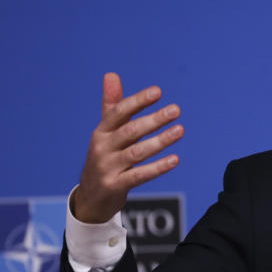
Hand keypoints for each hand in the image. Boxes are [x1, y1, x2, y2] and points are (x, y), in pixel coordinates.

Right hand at [73, 73, 183, 223]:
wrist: (91, 197)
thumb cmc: (104, 158)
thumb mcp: (106, 132)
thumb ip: (113, 105)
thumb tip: (111, 74)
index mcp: (101, 132)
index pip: (118, 112)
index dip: (138, 101)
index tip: (158, 91)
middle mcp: (102, 148)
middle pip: (130, 131)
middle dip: (153, 120)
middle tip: (176, 110)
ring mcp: (108, 168)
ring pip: (136, 152)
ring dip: (160, 141)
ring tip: (180, 130)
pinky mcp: (115, 186)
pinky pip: (139, 175)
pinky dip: (158, 167)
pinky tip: (175, 159)